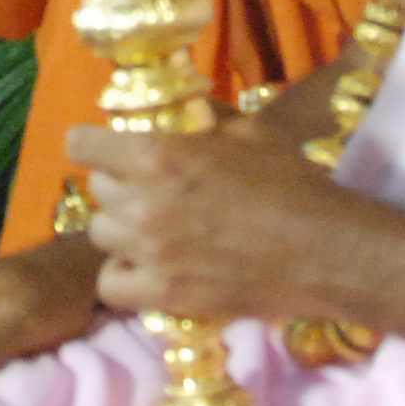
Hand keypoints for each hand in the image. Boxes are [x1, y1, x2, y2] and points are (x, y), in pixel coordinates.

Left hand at [73, 114, 382, 327]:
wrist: (324, 250)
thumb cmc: (291, 182)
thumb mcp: (247, 130)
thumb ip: (202, 118)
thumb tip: (180, 111)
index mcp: (157, 154)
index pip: (81, 144)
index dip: (93, 144)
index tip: (107, 150)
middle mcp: (143, 202)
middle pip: (96, 189)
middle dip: (119, 185)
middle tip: (150, 190)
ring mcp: (149, 252)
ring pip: (101, 233)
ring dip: (122, 229)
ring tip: (153, 230)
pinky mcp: (162, 294)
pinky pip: (110, 283)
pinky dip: (124, 275)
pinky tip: (149, 267)